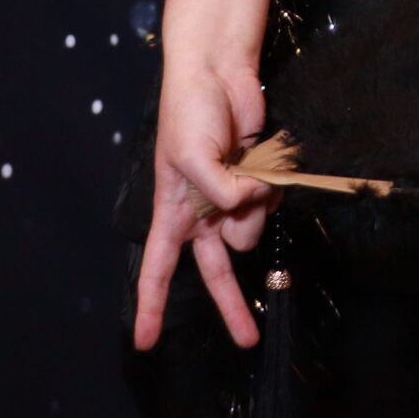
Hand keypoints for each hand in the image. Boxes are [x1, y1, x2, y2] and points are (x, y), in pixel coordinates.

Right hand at [131, 59, 273, 350]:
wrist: (219, 76)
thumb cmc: (189, 113)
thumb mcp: (191, 157)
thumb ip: (220, 191)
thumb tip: (251, 205)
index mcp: (173, 213)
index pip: (159, 269)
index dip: (152, 305)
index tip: (146, 342)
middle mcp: (204, 213)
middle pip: (218, 271)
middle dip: (233, 305)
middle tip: (249, 339)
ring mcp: (235, 199)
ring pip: (251, 231)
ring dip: (253, 206)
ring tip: (242, 168)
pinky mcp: (261, 181)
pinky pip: (272, 201)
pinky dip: (271, 184)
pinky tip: (261, 159)